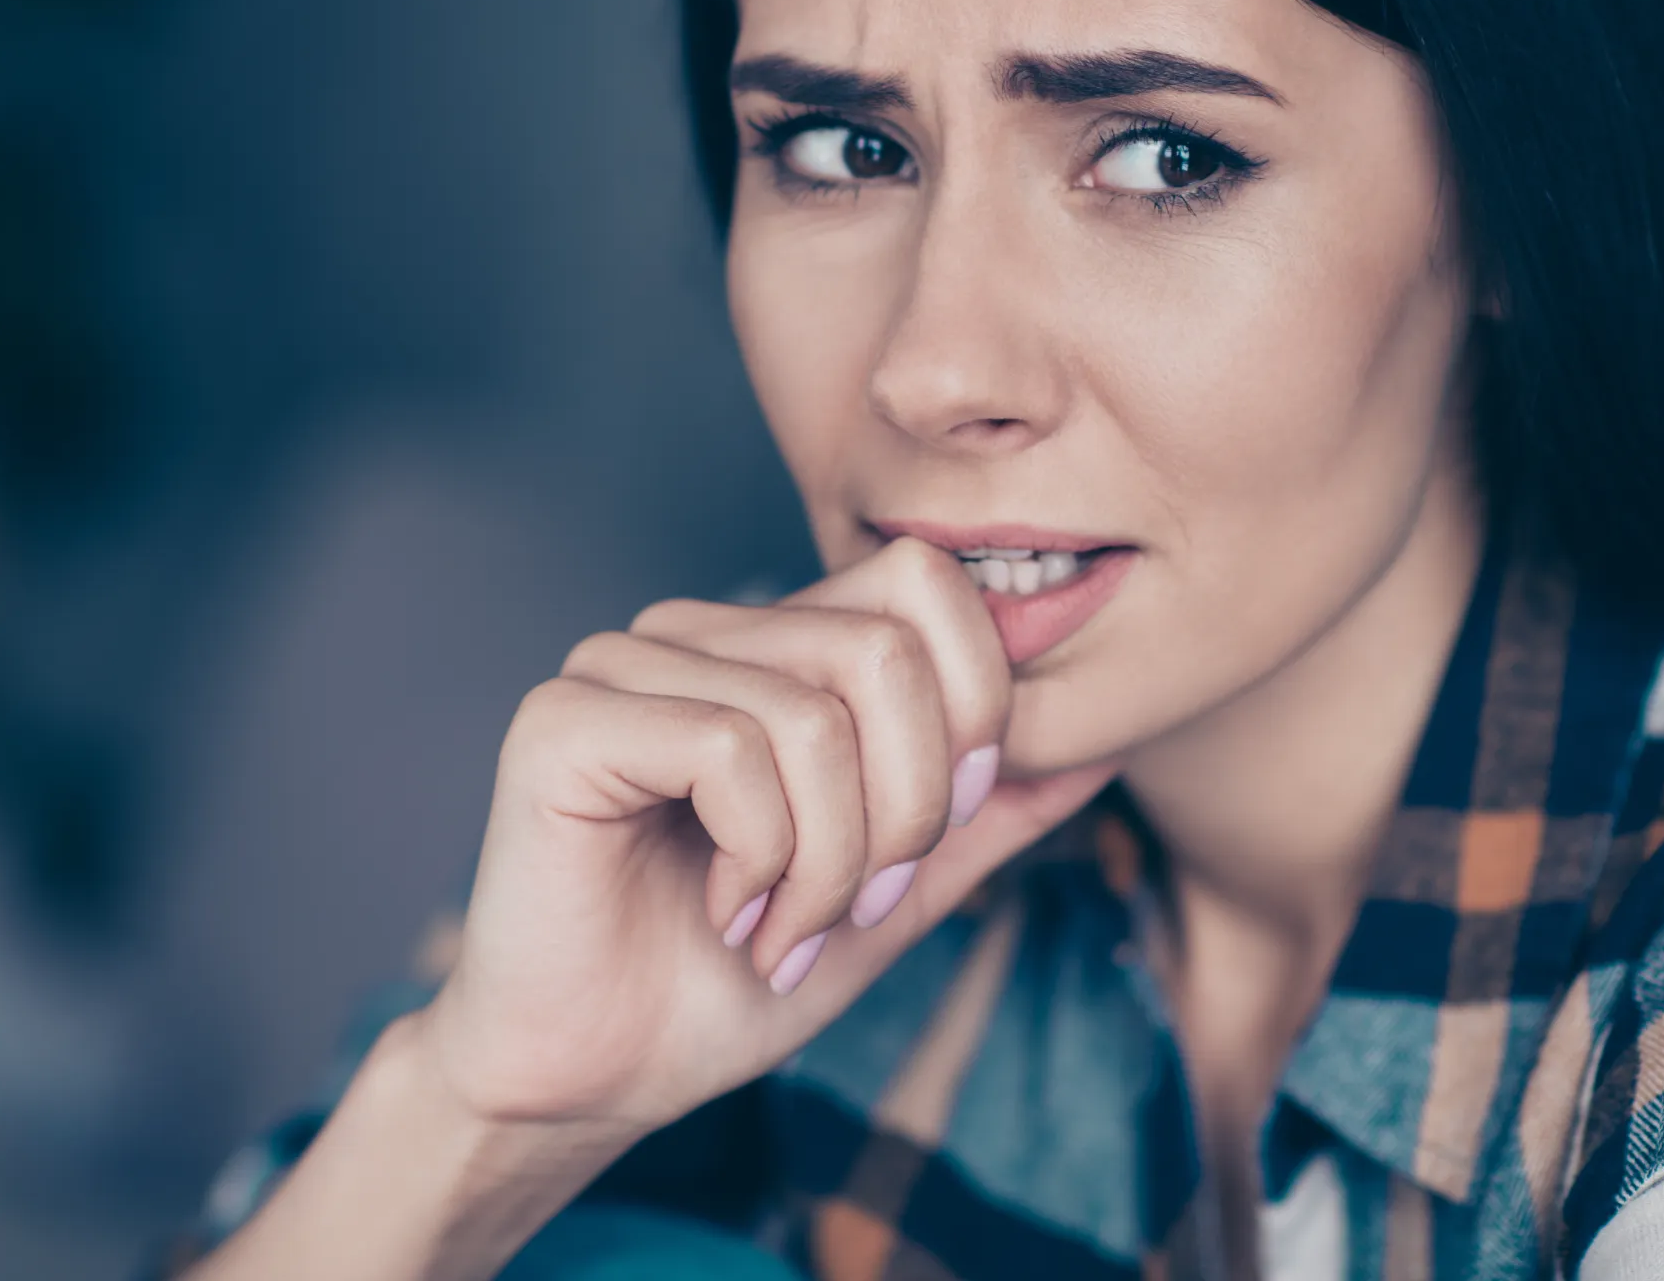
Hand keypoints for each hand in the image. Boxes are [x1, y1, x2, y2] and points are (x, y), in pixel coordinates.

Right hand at [414, 536, 1116, 1141]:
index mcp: (767, 647)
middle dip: (908, 810)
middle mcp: (692, 632)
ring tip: (783, 927)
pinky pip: (731, 751)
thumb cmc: (722, 984)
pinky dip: (762, 859)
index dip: (974, 709)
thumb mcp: (891, 896)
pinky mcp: (565, 720)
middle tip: (855, 907)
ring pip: (816, 714)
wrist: (590, 1079)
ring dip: (831, 862)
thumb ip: (981, 817)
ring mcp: (620, 663)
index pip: (924, 583)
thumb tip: (1098, 747)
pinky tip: (727, 912)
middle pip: (886, 649)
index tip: (935, 837)